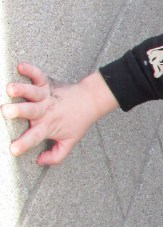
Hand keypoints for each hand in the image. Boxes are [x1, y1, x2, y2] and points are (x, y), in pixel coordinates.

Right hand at [3, 63, 118, 165]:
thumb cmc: (76, 122)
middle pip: (30, 111)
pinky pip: (38, 75)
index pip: (34, 137)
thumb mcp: (69, 142)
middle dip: (18, 111)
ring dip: (21, 90)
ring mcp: (46, 96)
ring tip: (10, 88)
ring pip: (33, 93)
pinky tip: (21, 66)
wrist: (90, 101)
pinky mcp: (47, 83)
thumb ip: (56, 155)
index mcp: (48, 126)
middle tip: (6, 111)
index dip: (23, 144)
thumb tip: (39, 161)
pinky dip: (30, 70)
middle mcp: (45, 111)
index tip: (12, 149)